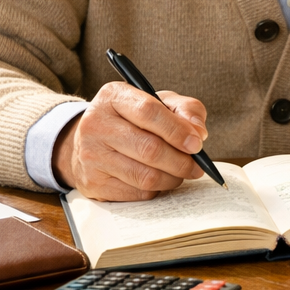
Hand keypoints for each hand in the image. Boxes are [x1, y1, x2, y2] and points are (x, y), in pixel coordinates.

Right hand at [51, 82, 208, 200]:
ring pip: (144, 176)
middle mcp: (96, 124)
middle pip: (149, 149)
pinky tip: (161, 179)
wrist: (91, 140)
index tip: (197, 144)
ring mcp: (91, 156)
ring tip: (182, 172)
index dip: (177, 130)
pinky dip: (157, 189)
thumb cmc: (133, 118)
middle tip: (197, 166)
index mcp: (113, 96)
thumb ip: (186, 109)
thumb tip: (198, 132)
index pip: (149, 112)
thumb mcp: (160, 101)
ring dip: (172, 178)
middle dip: (181, 161)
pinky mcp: (93, 182)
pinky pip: (136, 193)